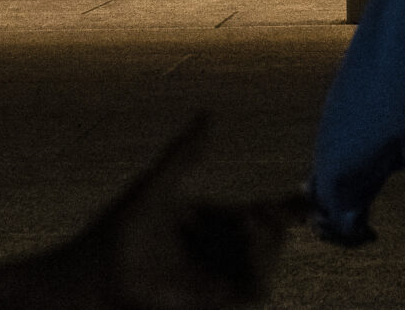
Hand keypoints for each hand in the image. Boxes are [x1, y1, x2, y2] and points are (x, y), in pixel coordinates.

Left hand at [20, 116, 297, 309]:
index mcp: (211, 225)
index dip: (288, 208)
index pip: (258, 216)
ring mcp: (217, 280)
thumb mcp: (157, 185)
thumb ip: (184, 152)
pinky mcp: (213, 301)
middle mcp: (218, 254)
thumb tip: (208, 113)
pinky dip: (259, 267)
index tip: (309, 195)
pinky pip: (253, 289)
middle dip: (276, 224)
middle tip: (263, 208)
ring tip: (253, 219)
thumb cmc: (118, 230)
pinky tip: (247, 241)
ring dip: (269, 245)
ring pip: (265, 266)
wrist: (95, 274)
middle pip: (269, 240)